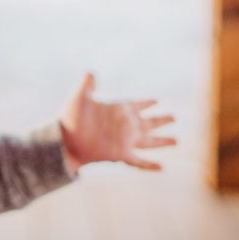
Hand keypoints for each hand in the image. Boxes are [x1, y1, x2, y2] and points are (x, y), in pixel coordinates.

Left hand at [59, 72, 175, 171]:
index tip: (157, 99)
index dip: (147, 102)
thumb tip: (91, 72)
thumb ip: (86, 85)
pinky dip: (150, 165)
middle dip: (162, 120)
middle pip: (148, 123)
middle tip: (175, 117)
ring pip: (149, 141)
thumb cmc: (69, 118)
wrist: (62, 141)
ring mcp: (124, 140)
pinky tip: (162, 167)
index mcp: (117, 109)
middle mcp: (124, 125)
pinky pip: (139, 161)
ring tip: (176, 140)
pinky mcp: (120, 154)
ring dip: (162, 141)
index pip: (136, 104)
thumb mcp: (78, 97)